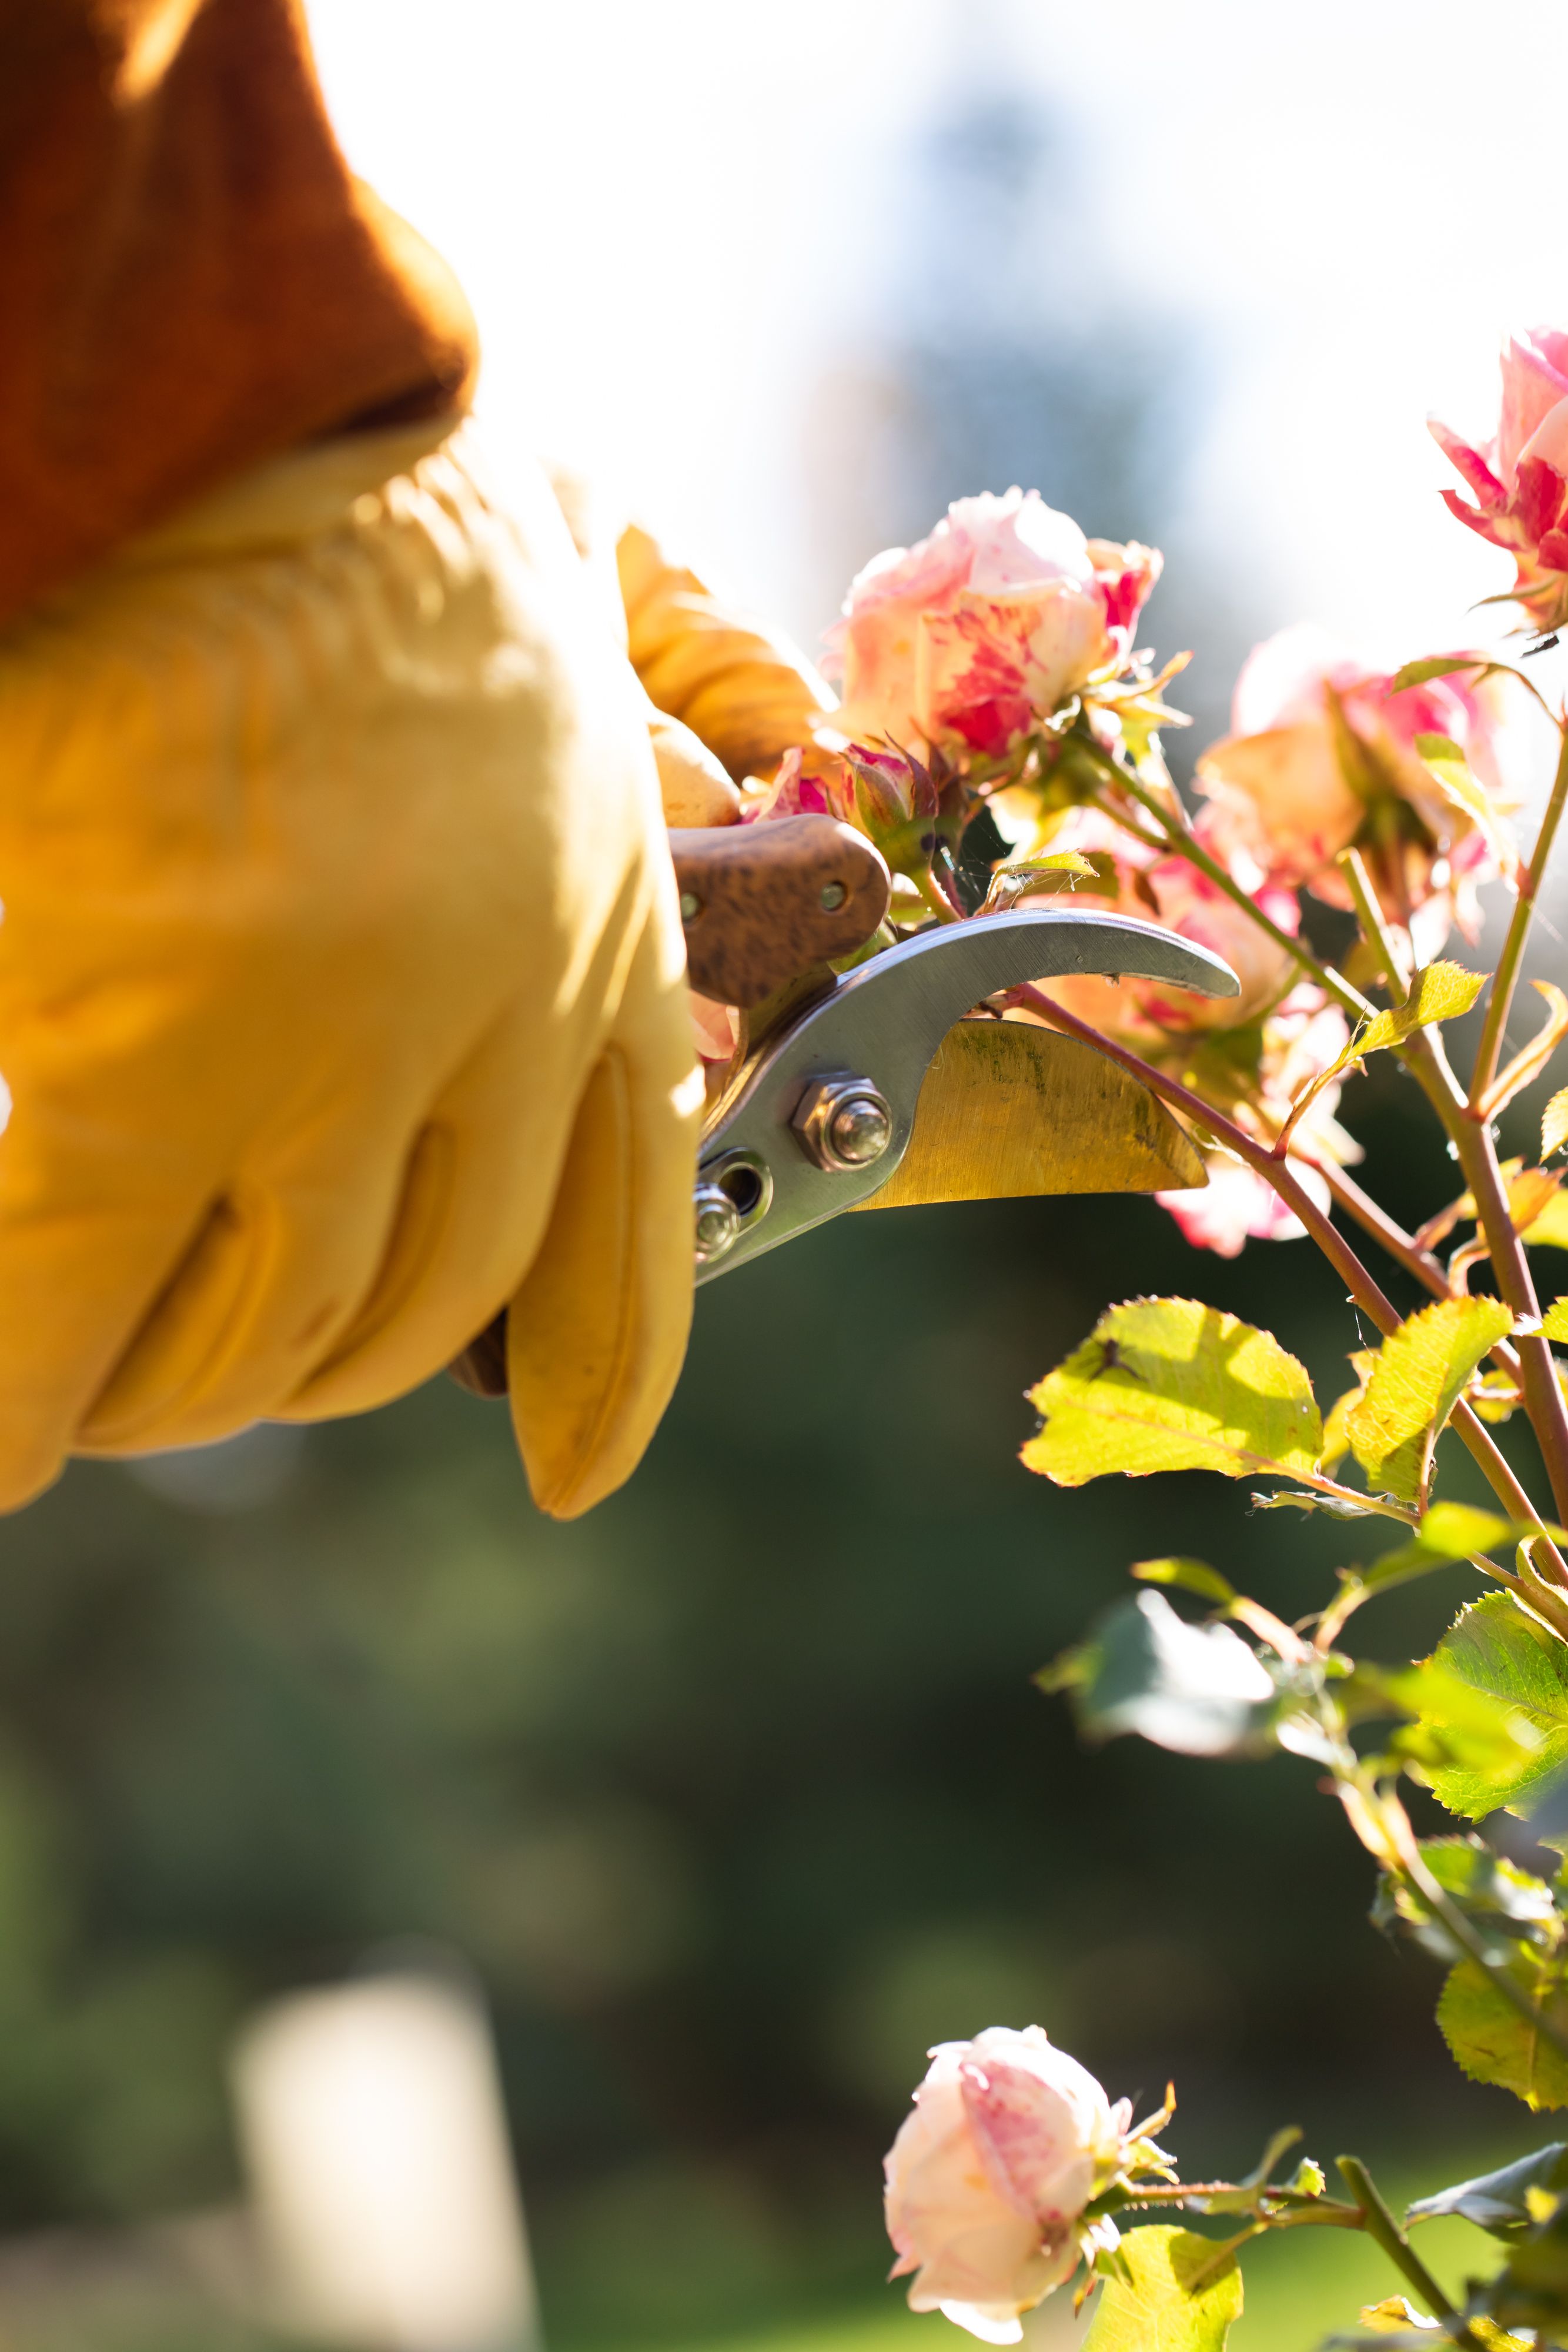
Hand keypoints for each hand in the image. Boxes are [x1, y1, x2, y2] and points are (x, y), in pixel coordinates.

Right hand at [0, 423, 700, 1515]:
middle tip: (215, 1377)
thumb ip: (611, 766)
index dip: (604, 1364)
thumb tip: (685, 795)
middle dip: (321, 1368)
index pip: (632, 1214)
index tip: (577, 1471)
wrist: (252, 403)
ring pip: (270, 1330)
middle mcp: (501, 1026)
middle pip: (426, 1301)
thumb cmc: (391, 486)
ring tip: (103, 1386)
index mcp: (608, 933)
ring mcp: (334, 1060)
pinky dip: (30, 1399)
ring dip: (182, 1386)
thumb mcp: (561, 637)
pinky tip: (5, 1445)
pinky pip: (77, 1309)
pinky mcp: (156, 1062)